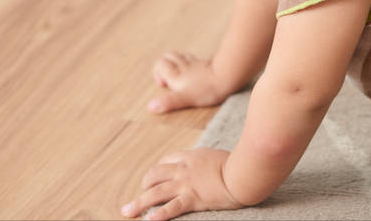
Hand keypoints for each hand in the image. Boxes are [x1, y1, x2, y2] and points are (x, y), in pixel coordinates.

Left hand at [121, 148, 242, 219]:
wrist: (244, 171)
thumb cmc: (238, 163)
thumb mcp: (217, 156)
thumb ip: (207, 161)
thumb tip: (209, 165)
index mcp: (190, 156)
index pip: (166, 161)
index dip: (157, 171)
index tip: (153, 179)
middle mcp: (183, 169)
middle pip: (154, 175)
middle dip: (143, 186)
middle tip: (137, 196)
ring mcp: (186, 183)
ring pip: (155, 192)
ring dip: (139, 202)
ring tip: (127, 211)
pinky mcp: (192, 198)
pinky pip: (171, 208)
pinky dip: (158, 215)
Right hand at [148, 51, 226, 112]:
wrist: (227, 76)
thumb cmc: (207, 89)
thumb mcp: (185, 98)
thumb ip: (168, 101)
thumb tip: (151, 107)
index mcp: (176, 74)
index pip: (160, 65)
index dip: (158, 73)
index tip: (164, 85)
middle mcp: (183, 66)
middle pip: (168, 55)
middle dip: (164, 64)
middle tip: (169, 79)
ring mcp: (195, 63)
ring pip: (180, 55)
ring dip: (175, 61)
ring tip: (178, 74)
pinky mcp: (205, 63)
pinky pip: (193, 58)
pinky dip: (189, 61)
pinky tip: (193, 70)